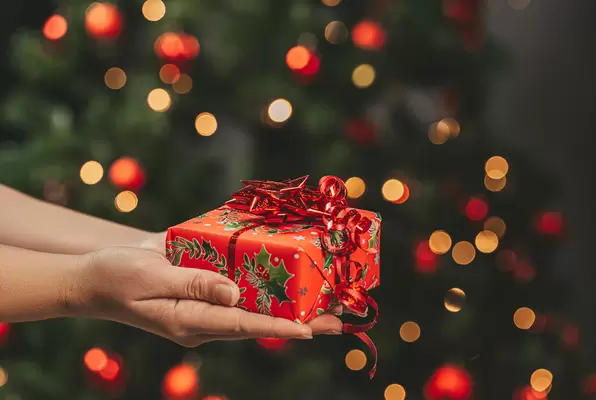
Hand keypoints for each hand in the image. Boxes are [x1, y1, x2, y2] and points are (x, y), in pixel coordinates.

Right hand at [134, 232, 359, 318]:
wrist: (96, 276)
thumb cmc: (118, 276)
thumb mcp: (153, 276)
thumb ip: (194, 283)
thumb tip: (234, 292)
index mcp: (191, 320)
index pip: (243, 324)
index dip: (279, 325)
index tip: (311, 330)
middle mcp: (204, 319)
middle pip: (258, 320)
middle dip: (297, 321)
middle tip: (336, 321)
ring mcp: (204, 307)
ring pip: (252, 308)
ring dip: (287, 305)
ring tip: (323, 303)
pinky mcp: (202, 292)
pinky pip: (236, 293)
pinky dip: (262, 287)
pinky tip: (284, 279)